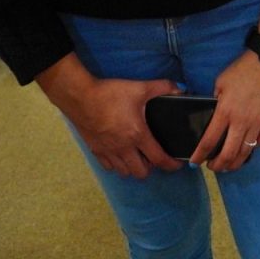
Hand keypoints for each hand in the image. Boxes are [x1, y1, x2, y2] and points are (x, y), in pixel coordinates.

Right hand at [55, 76, 183, 177]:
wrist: (80, 97)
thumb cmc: (109, 93)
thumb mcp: (139, 88)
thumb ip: (163, 87)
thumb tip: (180, 89)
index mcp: (137, 135)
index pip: (159, 158)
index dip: (171, 165)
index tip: (177, 164)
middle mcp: (123, 148)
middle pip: (141, 172)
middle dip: (152, 167)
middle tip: (155, 156)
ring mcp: (108, 152)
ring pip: (125, 172)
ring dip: (134, 167)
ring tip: (138, 156)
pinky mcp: (96, 150)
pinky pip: (109, 167)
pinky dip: (118, 165)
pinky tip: (121, 153)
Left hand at [197, 50, 259, 172]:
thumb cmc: (242, 69)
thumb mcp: (221, 82)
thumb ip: (216, 101)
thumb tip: (214, 114)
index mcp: (225, 111)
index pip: (208, 141)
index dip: (199, 156)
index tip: (194, 162)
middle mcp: (241, 121)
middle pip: (228, 153)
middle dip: (218, 165)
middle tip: (212, 167)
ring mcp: (258, 122)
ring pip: (245, 152)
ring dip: (235, 162)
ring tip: (229, 165)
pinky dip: (253, 148)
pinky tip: (248, 147)